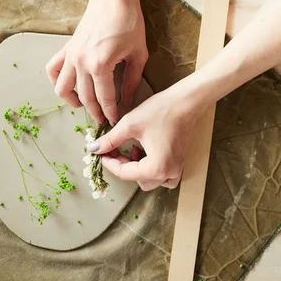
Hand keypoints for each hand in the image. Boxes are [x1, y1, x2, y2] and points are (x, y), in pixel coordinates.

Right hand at [46, 0, 147, 124]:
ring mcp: (71, 55)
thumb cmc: (129, 22)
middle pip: (85, 96)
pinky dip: (56, 81)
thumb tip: (127, 100)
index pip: (104, 98)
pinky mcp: (67, 47)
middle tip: (103, 119)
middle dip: (95, 111)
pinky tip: (68, 85)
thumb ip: (132, 80)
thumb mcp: (138, 54)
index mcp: (100, 65)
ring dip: (72, 101)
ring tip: (84, 106)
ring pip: (63, 88)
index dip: (110, 111)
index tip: (115, 120)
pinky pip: (53, 69)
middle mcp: (81, 63)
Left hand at [86, 84, 203, 190]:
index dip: (109, 163)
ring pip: (151, 180)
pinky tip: (145, 152)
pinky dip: (151, 169)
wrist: (187, 100)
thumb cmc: (162, 110)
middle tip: (113, 150)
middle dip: (122, 166)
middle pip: (138, 180)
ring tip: (130, 150)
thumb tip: (94, 149)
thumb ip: (110, 139)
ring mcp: (177, 168)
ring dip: (137, 170)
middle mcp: (169, 173)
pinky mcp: (179, 161)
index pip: (124, 173)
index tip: (100, 152)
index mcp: (156, 168)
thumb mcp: (130, 124)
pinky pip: (163, 175)